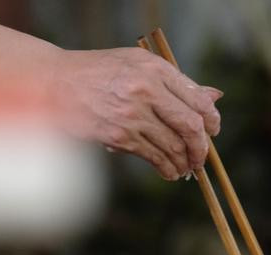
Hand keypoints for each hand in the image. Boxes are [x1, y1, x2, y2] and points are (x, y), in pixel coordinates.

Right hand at [51, 47, 220, 179]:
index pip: (197, 98)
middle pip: (190, 125)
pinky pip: (153, 157)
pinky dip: (166, 168)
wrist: (55, 84)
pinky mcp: (119, 135)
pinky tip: (169, 172)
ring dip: (184, 162)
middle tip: (201, 158)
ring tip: (185, 168)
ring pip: (173, 145)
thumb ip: (175, 82)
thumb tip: (215, 96)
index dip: (211, 120)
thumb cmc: (99, 74)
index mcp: (155, 68)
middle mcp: (146, 89)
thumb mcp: (138, 66)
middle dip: (201, 147)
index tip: (213, 131)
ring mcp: (133, 114)